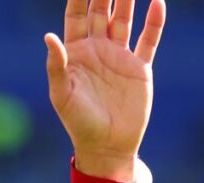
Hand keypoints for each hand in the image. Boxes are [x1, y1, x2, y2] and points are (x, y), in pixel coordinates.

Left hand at [45, 0, 165, 180]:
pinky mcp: (139, 67)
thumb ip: (56, 65)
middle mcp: (97, 50)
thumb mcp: (62, 94)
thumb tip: (49, 37)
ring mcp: (119, 57)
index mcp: (75, 54)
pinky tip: (157, 2)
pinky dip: (154, 22)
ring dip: (127, 1)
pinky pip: (149, 40)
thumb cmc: (78, 122)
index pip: (76, 17)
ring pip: (124, 20)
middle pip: (100, 13)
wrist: (106, 145)